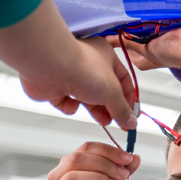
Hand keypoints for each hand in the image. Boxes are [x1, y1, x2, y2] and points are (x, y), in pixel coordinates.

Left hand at [0, 0, 137, 130]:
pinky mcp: (55, 86)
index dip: (129, 99)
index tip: (132, 116)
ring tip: (102, 120)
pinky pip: (66, 102)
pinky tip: (70, 103)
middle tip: (117, 122)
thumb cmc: (83, 68)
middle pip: (105, 91)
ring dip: (94, 110)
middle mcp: (88, 64)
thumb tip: (131, 122)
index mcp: (106, 56)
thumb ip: (123, 110)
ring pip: (86, 98)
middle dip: (111, 108)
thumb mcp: (113, 92)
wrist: (48, 65)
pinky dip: (69, 106)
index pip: (124, 80)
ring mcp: (70, 75)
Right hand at [48, 141, 139, 179]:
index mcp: (70, 163)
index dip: (109, 151)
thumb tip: (136, 158)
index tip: (128, 159)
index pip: (87, 148)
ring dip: (98, 178)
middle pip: (77, 159)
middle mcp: (59, 174)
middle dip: (105, 164)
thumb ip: (122, 171)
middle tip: (123, 174)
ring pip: (72, 177)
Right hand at [106, 0, 180, 72]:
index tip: (144, 8)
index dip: (153, 19)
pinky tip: (102, 29)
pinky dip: (114, 38)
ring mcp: (157, 46)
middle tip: (119, 13)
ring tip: (106, 18)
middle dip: (131, 27)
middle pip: (144, 35)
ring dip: (119, 31)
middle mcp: (167, 41)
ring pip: (132, 40)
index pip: (164, 27)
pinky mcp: (149, 49)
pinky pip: (127, 44)